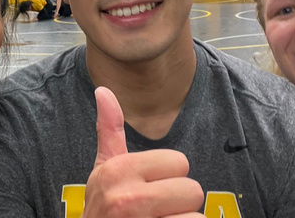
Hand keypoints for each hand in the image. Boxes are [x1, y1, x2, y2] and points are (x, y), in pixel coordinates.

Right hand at [81, 87, 204, 217]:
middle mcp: (127, 198)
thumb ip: (108, 130)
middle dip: (179, 205)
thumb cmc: (103, 212)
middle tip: (155, 214)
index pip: (179, 162)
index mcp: (117, 170)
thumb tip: (103, 90)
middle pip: (192, 190)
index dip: (168, 178)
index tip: (147, 191)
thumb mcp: (102, 172)